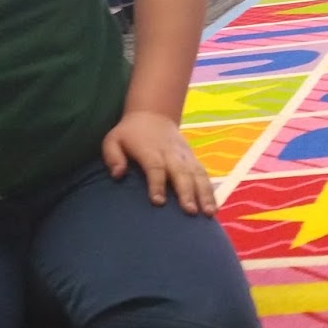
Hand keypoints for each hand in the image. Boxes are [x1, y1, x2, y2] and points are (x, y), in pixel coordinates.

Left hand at [102, 110, 216, 214]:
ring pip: (197, 175)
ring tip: (208, 213)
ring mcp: (185, 156)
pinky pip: (204, 175)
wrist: (153, 115)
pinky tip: (214, 207)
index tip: (158, 202)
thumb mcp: (113, 140)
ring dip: (204, 194)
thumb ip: (113, 156)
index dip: (157, 184)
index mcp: (150, 150)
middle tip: (189, 211)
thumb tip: (117, 174)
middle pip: (181, 173)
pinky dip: (210, 191)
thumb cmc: (129, 133)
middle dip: (186, 192)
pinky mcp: (193, 159)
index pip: (155, 167)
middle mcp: (171, 153)